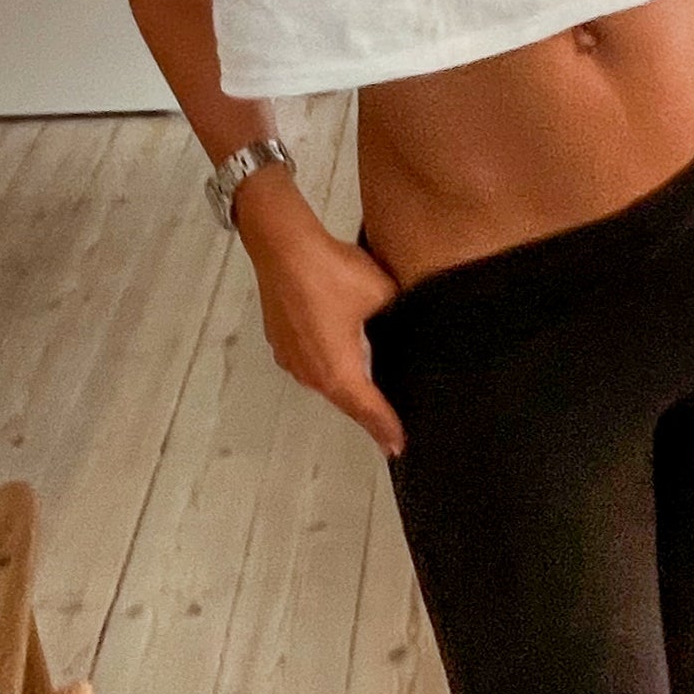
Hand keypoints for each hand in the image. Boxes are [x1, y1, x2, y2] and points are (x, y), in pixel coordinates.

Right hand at [242, 205, 408, 457]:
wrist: (283, 246)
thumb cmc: (331, 272)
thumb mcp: (382, 294)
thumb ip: (400, 317)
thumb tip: (412, 323)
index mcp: (339, 370)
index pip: (369, 409)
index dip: (386, 428)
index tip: (399, 447)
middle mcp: (311, 372)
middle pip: (346, 402)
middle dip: (368, 415)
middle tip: (389, 430)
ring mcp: (292, 358)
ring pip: (326, 383)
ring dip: (348, 391)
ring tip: (370, 397)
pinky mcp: (280, 340)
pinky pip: (310, 364)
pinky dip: (328, 368)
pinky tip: (341, 358)